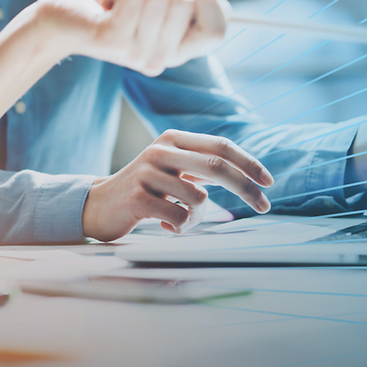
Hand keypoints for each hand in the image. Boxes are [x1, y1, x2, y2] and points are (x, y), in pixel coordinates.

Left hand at [22, 0, 230, 76]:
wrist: (61, 21)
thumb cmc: (110, 8)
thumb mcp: (156, 7)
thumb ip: (187, 7)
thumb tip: (220, 2)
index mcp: (175, 52)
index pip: (216, 32)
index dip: (209, 3)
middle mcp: (159, 59)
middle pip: (187, 4)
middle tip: (136, 1)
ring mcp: (137, 53)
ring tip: (118, 4)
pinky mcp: (113, 40)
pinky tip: (106, 5)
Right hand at [82, 130, 274, 240]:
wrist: (98, 205)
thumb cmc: (145, 190)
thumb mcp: (173, 169)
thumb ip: (202, 166)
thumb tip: (247, 176)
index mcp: (173, 139)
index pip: (221, 146)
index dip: (248, 163)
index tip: (268, 182)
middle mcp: (161, 150)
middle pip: (217, 166)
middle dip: (246, 188)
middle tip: (265, 206)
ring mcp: (147, 173)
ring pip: (199, 199)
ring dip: (198, 217)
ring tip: (178, 218)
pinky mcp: (137, 198)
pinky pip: (178, 218)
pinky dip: (178, 227)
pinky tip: (161, 223)